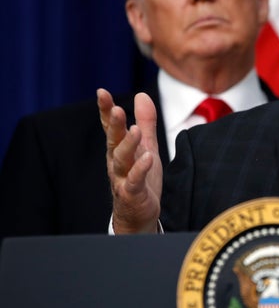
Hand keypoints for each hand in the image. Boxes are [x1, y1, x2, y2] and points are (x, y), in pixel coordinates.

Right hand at [97, 88, 162, 232]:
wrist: (138, 215)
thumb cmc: (140, 178)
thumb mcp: (146, 146)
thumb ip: (145, 122)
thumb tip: (141, 95)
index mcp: (118, 149)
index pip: (110, 127)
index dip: (106, 110)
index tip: (102, 92)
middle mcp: (116, 162)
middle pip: (113, 140)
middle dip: (114, 125)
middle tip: (117, 109)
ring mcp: (122, 178)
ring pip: (122, 160)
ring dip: (128, 145)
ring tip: (135, 130)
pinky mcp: (132, 194)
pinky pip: (134, 181)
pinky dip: (140, 170)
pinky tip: (148, 158)